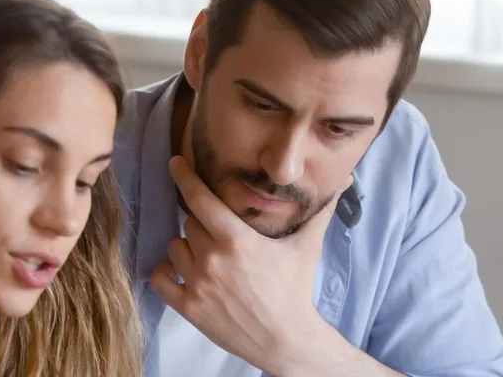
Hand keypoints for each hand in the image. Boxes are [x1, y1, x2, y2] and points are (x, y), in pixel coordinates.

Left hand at [150, 156, 351, 371]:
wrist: (285, 339)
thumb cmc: (294, 290)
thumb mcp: (306, 247)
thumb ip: (319, 211)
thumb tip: (343, 180)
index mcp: (238, 240)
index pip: (201, 199)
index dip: (185, 177)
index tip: (174, 163)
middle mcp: (212, 258)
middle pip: (190, 223)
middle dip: (203, 225)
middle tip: (221, 236)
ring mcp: (197, 284)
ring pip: (175, 246)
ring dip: (187, 248)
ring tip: (207, 257)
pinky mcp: (188, 307)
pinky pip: (160, 278)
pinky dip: (165, 271)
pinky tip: (180, 271)